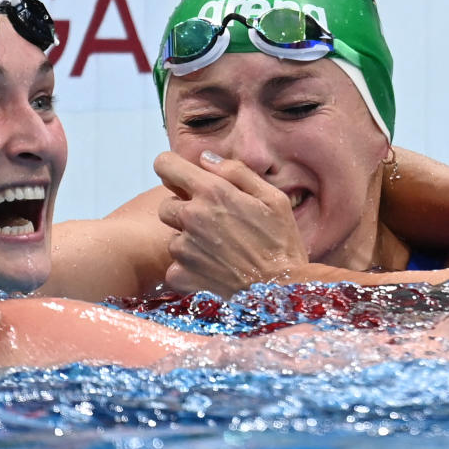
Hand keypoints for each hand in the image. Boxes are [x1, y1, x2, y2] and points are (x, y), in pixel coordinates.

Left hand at [154, 150, 307, 296]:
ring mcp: (183, 248)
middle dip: (183, 210)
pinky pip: (173, 266)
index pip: (165, 165)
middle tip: (212, 224)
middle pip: (165, 205)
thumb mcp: (272, 197)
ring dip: (188, 242)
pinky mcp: (180, 274)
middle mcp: (191, 216)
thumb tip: (206, 159)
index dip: (171, 169)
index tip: (181, 179)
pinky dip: (188, 269)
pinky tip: (212, 271)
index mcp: (212, 191)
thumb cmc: (281, 242)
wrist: (283, 290)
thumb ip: (236, 172)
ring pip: (172, 237)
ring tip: (218, 251)